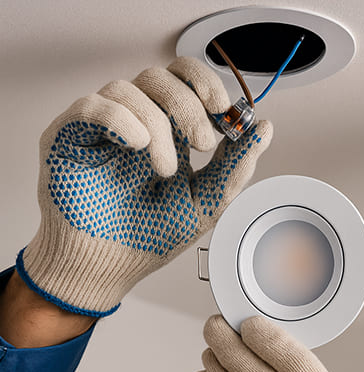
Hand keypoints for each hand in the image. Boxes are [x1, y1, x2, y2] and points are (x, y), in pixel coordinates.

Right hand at [18, 57, 272, 316]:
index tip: (222, 107)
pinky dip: (121, 120)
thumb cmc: (150, 236)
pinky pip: (92, 106)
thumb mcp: (207, 201)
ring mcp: (100, 127)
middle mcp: (133, 121)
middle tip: (202, 144)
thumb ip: (235, 165)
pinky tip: (136, 146)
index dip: (203, 81)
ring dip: (158, 126)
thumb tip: (264, 128)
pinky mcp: (67, 137)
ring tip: (165, 169)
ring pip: (127, 89)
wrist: (109, 269)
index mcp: (167, 130)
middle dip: (188, 106)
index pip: (182, 78)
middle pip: (158, 77)